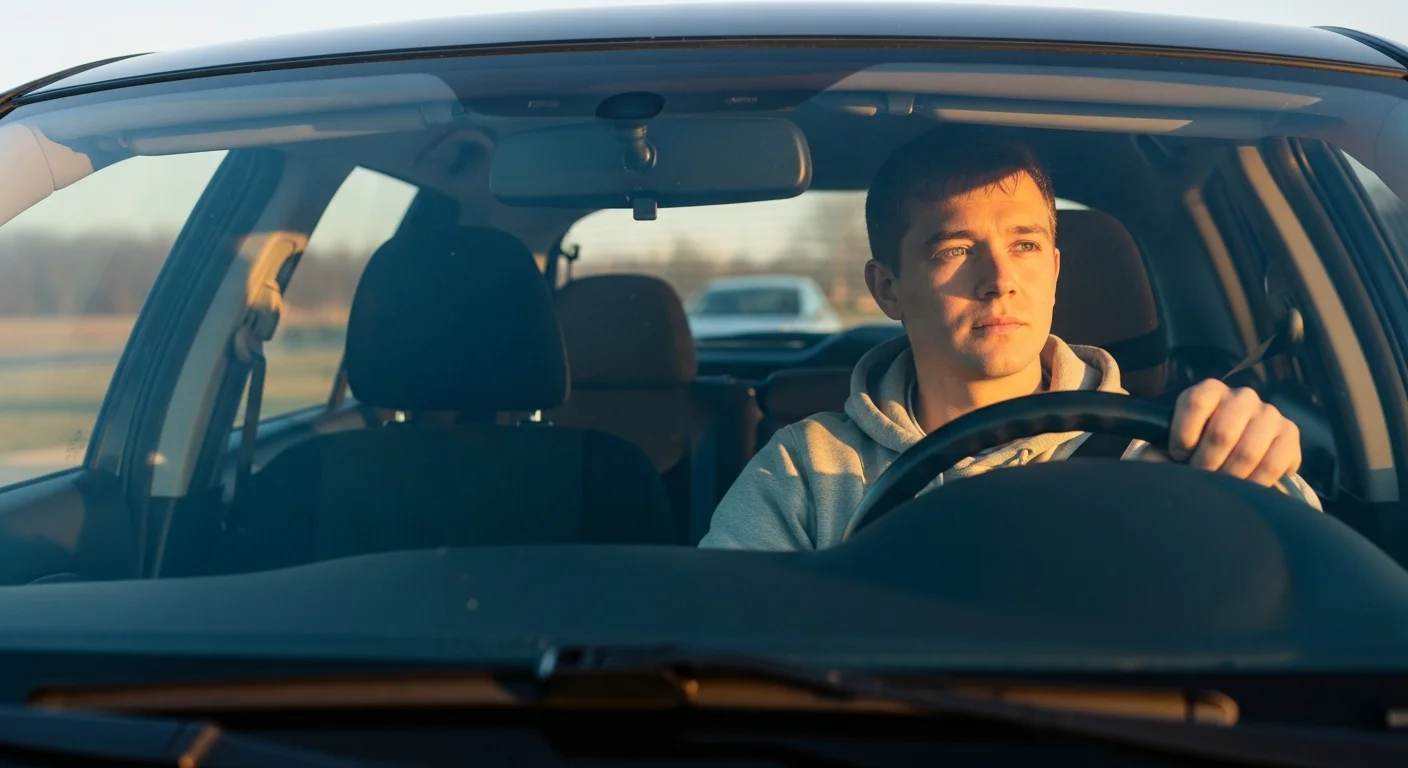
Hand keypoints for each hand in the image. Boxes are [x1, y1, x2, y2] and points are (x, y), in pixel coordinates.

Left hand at [1152, 379, 1301, 486]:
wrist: (1233, 454)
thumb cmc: (1196, 448)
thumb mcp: (1172, 446)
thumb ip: (1159, 454)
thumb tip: (1154, 465)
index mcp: (1209, 390)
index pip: (1196, 403)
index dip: (1183, 434)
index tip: (1177, 455)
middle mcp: (1242, 396)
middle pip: (1222, 432)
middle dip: (1206, 463)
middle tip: (1201, 476)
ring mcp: (1269, 413)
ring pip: (1248, 451)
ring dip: (1230, 476)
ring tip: (1222, 485)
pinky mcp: (1290, 433)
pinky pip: (1274, 463)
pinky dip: (1256, 482)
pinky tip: (1246, 487)